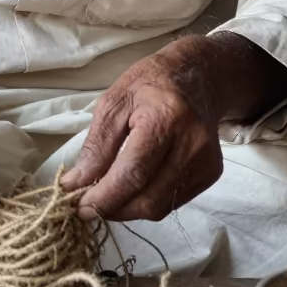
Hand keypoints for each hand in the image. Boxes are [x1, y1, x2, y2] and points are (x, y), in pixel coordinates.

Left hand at [61, 36, 223, 221]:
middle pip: (148, 199)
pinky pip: (173, 202)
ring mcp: (206, 161)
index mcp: (166, 117)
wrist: (199, 76)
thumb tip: (76, 184)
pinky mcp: (211, 174)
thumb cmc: (151, 83)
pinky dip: (148, 201)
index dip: (104, 197)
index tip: (79, 207)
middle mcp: (192, 143)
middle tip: (88, 204)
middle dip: (113, 209)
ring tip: (109, 194)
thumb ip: (96, 145)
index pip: (133, 172)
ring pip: (160, 207)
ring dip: (129, 209)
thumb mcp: (114, 101)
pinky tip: (135, 185)